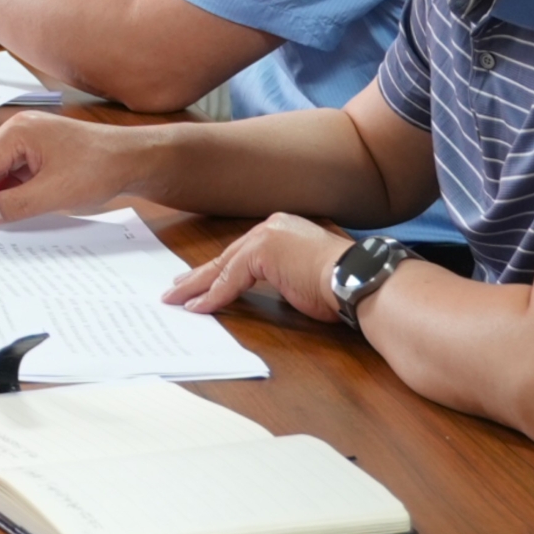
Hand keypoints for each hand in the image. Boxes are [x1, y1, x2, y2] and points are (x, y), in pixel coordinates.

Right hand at [0, 111, 160, 223]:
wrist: (133, 160)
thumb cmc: (99, 168)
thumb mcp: (54, 193)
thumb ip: (16, 204)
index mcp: (18, 132)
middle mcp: (18, 130)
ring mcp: (29, 140)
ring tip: (0, 218)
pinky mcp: (39, 152)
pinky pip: (14, 171)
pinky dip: (12, 190)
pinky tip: (17, 208)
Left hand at [163, 213, 351, 319]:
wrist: (357, 279)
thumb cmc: (342, 283)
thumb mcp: (304, 277)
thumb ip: (281, 276)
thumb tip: (270, 291)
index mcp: (282, 229)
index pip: (243, 253)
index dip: (221, 269)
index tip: (203, 280)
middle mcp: (271, 227)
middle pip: (227, 256)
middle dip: (200, 274)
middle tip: (177, 287)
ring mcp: (265, 237)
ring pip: (222, 266)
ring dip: (197, 286)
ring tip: (176, 298)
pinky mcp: (262, 253)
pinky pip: (230, 280)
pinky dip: (213, 296)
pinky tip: (197, 306)